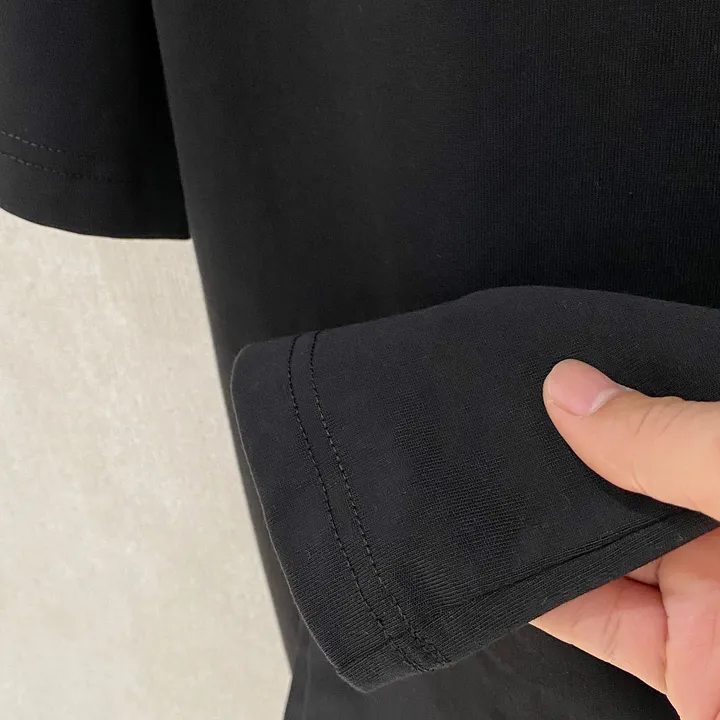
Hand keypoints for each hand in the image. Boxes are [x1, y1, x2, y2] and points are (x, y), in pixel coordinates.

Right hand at [531, 359, 719, 719]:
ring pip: (602, 553)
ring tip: (484, 487)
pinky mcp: (685, 667)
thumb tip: (570, 390)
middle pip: (627, 483)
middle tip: (498, 428)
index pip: (665, 418)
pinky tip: (509, 559)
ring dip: (547, 530)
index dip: (607, 393)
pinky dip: (547, 597)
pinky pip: (596, 621)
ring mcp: (710, 598)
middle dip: (565, 460)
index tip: (544, 376)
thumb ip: (671, 438)